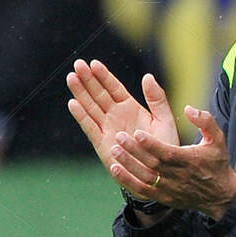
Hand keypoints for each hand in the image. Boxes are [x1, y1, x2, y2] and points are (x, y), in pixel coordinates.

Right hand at [66, 59, 178, 174]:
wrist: (158, 173)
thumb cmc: (163, 147)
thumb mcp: (164, 119)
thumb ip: (157, 99)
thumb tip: (148, 76)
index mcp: (130, 107)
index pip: (114, 87)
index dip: (103, 75)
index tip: (93, 63)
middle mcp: (116, 116)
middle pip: (98, 94)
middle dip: (88, 79)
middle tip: (77, 64)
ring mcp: (107, 128)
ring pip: (91, 107)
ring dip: (81, 93)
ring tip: (71, 77)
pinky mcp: (102, 143)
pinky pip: (90, 127)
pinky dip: (81, 116)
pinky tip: (73, 103)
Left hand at [111, 106, 235, 221]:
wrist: (220, 196)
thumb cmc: (216, 163)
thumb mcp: (217, 139)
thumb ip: (205, 121)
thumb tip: (188, 108)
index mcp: (189, 160)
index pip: (167, 153)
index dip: (151, 144)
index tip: (137, 133)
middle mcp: (178, 176)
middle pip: (152, 164)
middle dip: (134, 151)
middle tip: (119, 137)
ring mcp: (170, 188)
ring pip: (145, 177)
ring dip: (128, 164)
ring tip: (114, 150)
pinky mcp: (164, 197)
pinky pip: (143, 190)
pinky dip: (128, 180)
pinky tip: (115, 169)